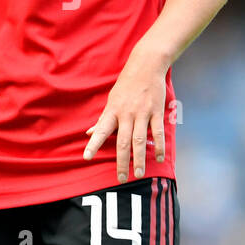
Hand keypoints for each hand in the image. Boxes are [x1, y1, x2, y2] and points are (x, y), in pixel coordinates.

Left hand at [82, 48, 167, 181]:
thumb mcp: (111, 100)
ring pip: (140, 140)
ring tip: (138, 174)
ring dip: (139, 159)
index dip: (93, 144)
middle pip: (122, 142)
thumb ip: (103, 119)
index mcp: (112, 111)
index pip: (101, 130)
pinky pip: (157, 132)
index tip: (86, 157)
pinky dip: (158, 146)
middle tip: (121, 178)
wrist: (146, 65)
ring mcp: (142, 113)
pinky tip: (158, 158)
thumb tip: (89, 133)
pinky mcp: (156, 111)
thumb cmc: (126, 85)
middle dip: (121, 161)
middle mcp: (126, 114)